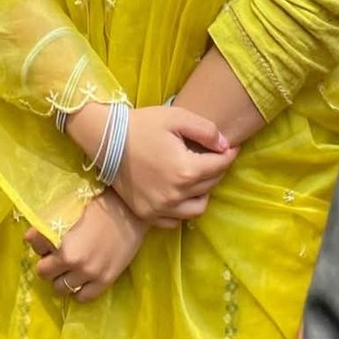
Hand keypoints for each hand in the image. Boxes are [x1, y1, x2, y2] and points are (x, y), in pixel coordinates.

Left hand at [25, 191, 146, 303]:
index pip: (35, 247)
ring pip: (60, 288)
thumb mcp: (70, 209)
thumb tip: (29, 238)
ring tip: (71, 268)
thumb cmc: (100, 204)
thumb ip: (48, 224)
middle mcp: (72, 260)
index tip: (47, 242)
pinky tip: (82, 279)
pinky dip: (78, 290)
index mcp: (60, 239)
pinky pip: (82, 297)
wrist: (130, 211)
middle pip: (44, 273)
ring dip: (62, 278)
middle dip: (48, 264)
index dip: (40, 243)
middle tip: (58, 256)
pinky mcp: (104, 281)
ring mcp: (89, 273)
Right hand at [112, 104, 238, 222]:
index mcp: (186, 170)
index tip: (232, 147)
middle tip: (214, 156)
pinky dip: (183, 209)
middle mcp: (176, 195)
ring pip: (197, 209)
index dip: (229, 154)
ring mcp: (160, 208)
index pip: (220, 166)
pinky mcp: (147, 214)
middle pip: (210, 185)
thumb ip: (206, 131)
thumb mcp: (177, 118)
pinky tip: (180, 193)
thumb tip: (225, 145)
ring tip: (198, 176)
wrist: (107, 139)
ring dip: (203, 192)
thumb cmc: (143, 125)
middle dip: (217, 169)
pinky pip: (175, 220)